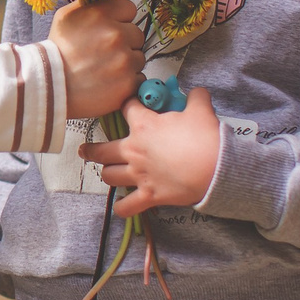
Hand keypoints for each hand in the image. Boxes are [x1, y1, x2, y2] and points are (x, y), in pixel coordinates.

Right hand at [49, 0, 145, 117]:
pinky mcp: (128, 83)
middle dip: (124, 42)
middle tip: (104, 53)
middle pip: (137, 33)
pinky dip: (128, 82)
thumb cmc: (57, 51)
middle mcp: (115, 35)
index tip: (108, 30)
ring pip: (138, 57)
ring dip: (126, 63)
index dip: (119, 19)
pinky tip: (109, 82)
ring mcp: (124, 60)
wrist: (49, 86)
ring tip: (104, 69)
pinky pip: (139, 78)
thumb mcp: (66, 17)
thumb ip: (92, 3)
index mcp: (101, 14)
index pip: (129, 8)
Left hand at [82, 86, 221, 216]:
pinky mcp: (149, 195)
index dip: (129, 104)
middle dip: (91, 150)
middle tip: (84, 150)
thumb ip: (196, 98)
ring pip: (109, 176)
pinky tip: (121, 207)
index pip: (127, 108)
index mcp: (144, 125)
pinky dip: (123, 207)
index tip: (130, 105)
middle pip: (103, 150)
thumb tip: (198, 92)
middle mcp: (134, 150)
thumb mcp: (201, 110)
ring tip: (107, 173)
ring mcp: (139, 174)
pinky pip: (127, 206)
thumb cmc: (205, 136)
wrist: (215, 167)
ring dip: (107, 174)